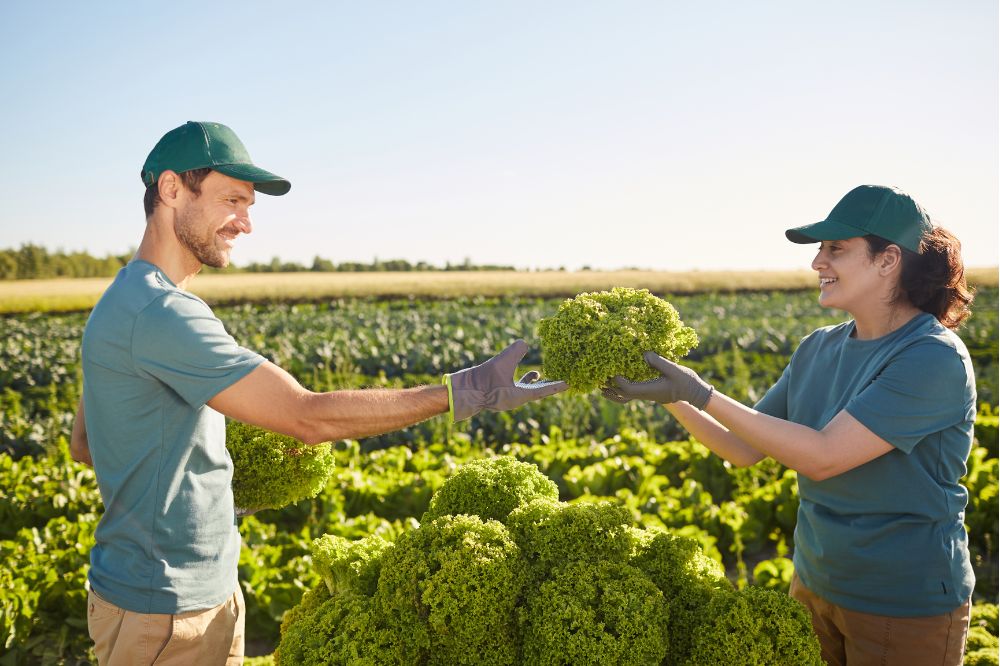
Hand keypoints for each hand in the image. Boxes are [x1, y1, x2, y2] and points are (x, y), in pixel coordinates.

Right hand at [444, 340, 567, 420]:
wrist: (462, 393)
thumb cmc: (483, 380)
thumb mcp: (501, 362)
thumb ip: (515, 351)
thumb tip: (524, 344)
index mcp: (520, 396)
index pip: (544, 391)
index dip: (557, 386)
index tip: (570, 383)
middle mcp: (516, 400)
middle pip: (537, 392)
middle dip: (548, 385)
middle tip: (560, 380)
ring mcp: (506, 398)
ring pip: (524, 390)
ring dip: (532, 382)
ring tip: (539, 374)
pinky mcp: (498, 394)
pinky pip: (513, 387)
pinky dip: (518, 379)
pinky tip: (514, 372)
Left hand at [602, 351, 712, 409]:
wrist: (695, 393)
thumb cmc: (686, 381)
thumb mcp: (674, 369)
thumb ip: (659, 362)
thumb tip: (644, 354)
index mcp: (651, 390)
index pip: (630, 389)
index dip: (619, 382)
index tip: (611, 372)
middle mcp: (647, 395)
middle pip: (623, 395)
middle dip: (611, 387)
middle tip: (599, 378)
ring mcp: (647, 396)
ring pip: (625, 398)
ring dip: (613, 392)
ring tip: (601, 386)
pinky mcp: (649, 394)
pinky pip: (631, 396)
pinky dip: (621, 393)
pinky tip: (615, 387)